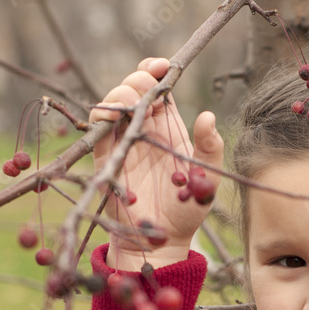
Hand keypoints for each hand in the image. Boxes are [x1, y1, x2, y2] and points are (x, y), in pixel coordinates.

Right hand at [90, 57, 223, 270]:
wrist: (161, 243)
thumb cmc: (186, 211)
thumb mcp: (206, 179)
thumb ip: (210, 147)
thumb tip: (208, 115)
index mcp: (168, 130)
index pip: (158, 90)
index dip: (156, 72)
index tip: (163, 66)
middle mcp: (144, 132)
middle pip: (133, 89)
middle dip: (138, 78)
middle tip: (148, 84)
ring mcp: (123, 143)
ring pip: (114, 103)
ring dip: (121, 93)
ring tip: (135, 102)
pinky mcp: (106, 158)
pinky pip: (98, 128)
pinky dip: (103, 115)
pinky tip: (116, 115)